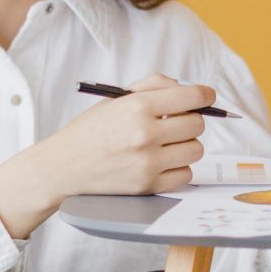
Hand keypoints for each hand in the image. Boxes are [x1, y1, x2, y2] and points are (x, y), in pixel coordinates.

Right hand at [0, 73, 213, 235]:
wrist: (63, 167)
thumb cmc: (91, 130)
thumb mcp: (116, 98)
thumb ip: (153, 86)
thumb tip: (189, 89)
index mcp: (138, 106)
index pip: (192, 97)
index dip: (205, 95)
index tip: (207, 97)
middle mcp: (145, 134)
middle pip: (197, 124)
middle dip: (191, 120)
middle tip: (176, 122)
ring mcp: (148, 162)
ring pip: (196, 150)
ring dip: (186, 145)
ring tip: (167, 144)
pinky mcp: (148, 186)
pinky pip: (186, 175)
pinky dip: (178, 168)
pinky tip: (161, 162)